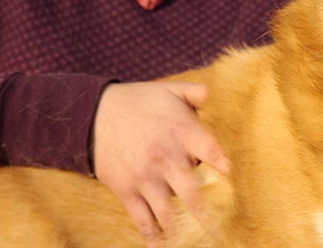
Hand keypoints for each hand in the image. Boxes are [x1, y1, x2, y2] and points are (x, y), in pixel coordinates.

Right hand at [91, 81, 229, 246]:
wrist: (92, 113)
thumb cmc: (138, 102)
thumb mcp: (169, 90)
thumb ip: (196, 93)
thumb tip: (216, 93)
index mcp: (181, 132)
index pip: (209, 149)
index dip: (221, 162)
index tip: (230, 174)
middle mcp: (164, 157)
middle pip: (191, 191)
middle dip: (209, 212)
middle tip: (224, 229)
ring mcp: (144, 177)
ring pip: (168, 212)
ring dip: (184, 229)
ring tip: (200, 241)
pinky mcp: (126, 190)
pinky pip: (142, 220)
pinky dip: (153, 236)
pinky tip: (163, 244)